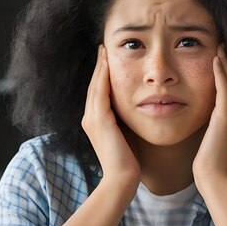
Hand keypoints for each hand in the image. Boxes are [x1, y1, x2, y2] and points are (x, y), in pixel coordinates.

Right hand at [81, 45, 140, 188]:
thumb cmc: (128, 163)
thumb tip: (137, 113)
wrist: (122, 178)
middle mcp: (89, 118)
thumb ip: (125, 125)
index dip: (102, 75)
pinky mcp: (99, 121)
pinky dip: (103, 76)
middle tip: (104, 47)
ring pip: (95, 86)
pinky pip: (100, 92)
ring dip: (100, 66)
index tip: (109, 59)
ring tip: (105, 49)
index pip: (98, 93)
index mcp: (95, 122)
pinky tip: (109, 63)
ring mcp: (92, 119)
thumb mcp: (126, 138)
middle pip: (94, 86)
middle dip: (99, 66)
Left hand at [192, 46, 226, 187]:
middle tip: (225, 43)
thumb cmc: (211, 156)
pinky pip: (225, 89)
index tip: (225, 54)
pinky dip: (221, 73)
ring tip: (220, 46)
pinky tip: (216, 60)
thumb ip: (217, 116)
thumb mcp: (216, 131)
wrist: (213, 173)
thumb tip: (210, 106)